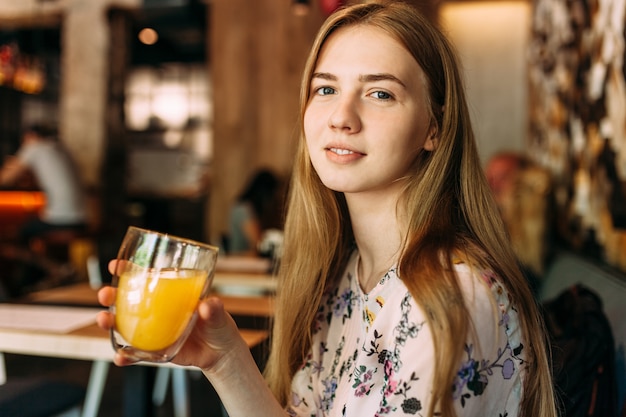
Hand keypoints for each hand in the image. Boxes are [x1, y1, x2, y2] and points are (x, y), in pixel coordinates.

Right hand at [95, 261, 245, 370]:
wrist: (220, 352)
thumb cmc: (218, 325)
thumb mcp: (218, 314)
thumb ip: (213, 309)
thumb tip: (207, 305)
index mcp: (169, 295)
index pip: (146, 278)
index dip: (128, 270)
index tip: (116, 265)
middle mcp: (156, 311)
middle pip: (126, 300)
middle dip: (110, 295)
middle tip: (105, 294)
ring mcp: (152, 330)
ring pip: (123, 324)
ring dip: (109, 321)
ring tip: (104, 320)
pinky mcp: (154, 350)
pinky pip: (135, 353)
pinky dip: (125, 356)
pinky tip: (120, 357)